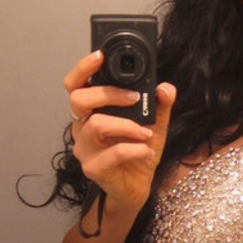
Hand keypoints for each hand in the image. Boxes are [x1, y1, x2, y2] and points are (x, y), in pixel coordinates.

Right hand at [64, 50, 175, 210]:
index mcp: (93, 111)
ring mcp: (85, 149)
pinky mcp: (94, 168)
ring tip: (145, 132)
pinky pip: (113, 153)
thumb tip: (165, 88)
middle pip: (79, 100)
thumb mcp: (155, 125)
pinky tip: (147, 150)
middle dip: (109, 94)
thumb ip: (160, 105)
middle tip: (134, 98)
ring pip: (96, 125)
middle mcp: (83, 127)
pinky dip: (135, 149)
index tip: (100, 56)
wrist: (138, 187)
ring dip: (126, 125)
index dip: (83, 68)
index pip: (76, 85)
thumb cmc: (139, 152)